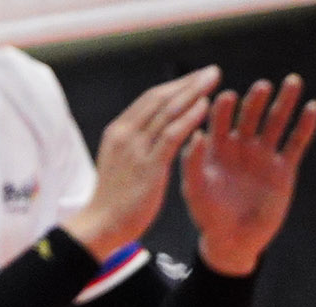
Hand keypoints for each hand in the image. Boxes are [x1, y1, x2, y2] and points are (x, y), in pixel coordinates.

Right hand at [63, 67, 218, 263]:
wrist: (100, 225)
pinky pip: (172, 135)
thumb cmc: (113, 198)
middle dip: (188, 82)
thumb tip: (154, 130)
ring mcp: (136, 150)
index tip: (196, 78)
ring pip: (167, 112)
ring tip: (214, 80)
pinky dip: (190, 117)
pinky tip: (206, 105)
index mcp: (118, 132)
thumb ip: (136, 143)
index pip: (150, 99)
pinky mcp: (148, 166)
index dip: (176, 85)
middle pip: (160, 98)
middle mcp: (125, 135)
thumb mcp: (120, 161)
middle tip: (212, 71)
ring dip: (193, 92)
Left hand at [182, 75, 315, 275]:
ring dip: (283, 102)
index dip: (223, 109)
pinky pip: (296, 143)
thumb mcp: (196, 191)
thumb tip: (196, 134)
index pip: (220, 121)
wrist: (234, 241)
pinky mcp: (284, 167)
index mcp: (217, 149)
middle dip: (255, 100)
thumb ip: (194, 164)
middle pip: (250, 116)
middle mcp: (241, 146)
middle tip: (261, 86)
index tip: (227, 96)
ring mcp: (263, 155)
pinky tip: (312, 108)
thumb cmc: (209, 216)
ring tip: (292, 81)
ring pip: (275, 123)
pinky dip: (305, 126)